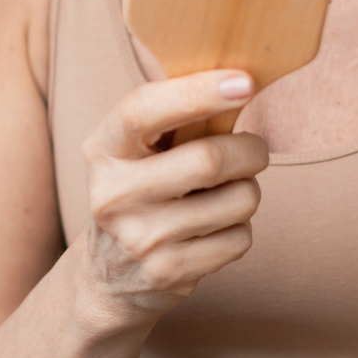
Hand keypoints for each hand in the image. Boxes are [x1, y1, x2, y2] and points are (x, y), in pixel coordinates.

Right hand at [78, 71, 267, 329]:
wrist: (108, 277)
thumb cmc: (141, 191)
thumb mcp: (136, 152)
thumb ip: (175, 119)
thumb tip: (242, 80)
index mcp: (103, 149)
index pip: (142, 111)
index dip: (196, 92)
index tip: (244, 82)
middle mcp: (113, 194)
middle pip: (208, 160)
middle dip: (249, 150)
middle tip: (254, 150)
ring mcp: (139, 238)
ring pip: (237, 200)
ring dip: (248, 192)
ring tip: (225, 195)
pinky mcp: (168, 273)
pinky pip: (239, 239)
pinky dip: (240, 229)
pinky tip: (214, 230)